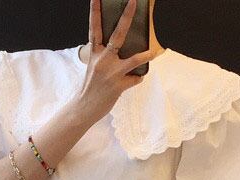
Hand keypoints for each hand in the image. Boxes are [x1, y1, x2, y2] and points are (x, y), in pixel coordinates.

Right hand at [74, 0, 155, 124]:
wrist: (84, 108)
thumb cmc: (90, 87)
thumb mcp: (93, 67)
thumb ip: (103, 55)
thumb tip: (118, 48)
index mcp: (94, 53)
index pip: (94, 29)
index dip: (94, 12)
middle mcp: (102, 60)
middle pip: (117, 35)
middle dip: (126, 17)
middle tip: (133, 1)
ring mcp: (111, 73)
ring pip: (134, 59)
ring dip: (146, 56)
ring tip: (155, 52)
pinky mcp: (118, 86)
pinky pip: (135, 79)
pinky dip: (137, 78)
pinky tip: (136, 79)